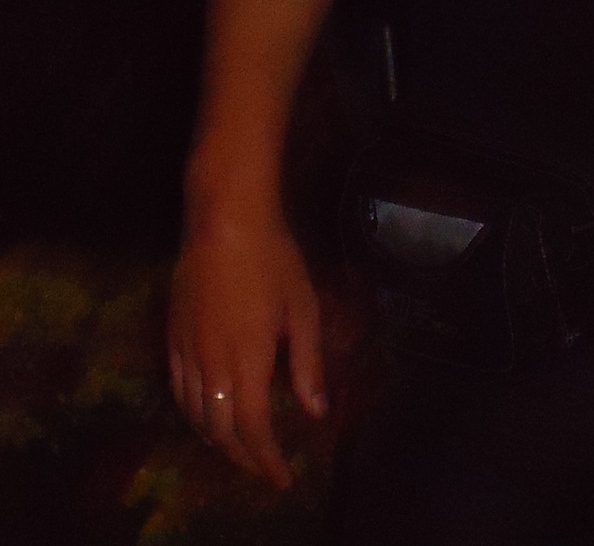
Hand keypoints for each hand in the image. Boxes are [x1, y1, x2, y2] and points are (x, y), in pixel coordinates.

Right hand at [167, 211, 326, 488]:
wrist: (223, 222)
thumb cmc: (273, 260)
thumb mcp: (303, 308)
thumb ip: (307, 364)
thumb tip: (314, 412)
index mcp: (248, 361)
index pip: (254, 428)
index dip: (267, 460)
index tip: (282, 478)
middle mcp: (212, 365)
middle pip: (221, 431)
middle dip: (243, 457)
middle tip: (264, 468)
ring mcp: (187, 352)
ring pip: (195, 416)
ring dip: (217, 440)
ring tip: (240, 449)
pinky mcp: (172, 338)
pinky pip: (179, 392)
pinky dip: (194, 415)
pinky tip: (207, 414)